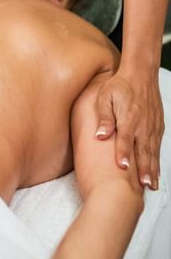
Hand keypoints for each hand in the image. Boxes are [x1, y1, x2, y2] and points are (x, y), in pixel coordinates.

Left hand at [95, 70, 163, 189]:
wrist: (141, 73)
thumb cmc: (120, 85)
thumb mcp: (105, 97)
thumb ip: (104, 117)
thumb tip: (100, 135)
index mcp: (129, 118)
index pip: (125, 139)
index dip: (123, 153)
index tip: (122, 167)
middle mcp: (142, 124)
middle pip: (143, 150)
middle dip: (143, 169)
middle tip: (143, 185)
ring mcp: (152, 126)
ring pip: (152, 151)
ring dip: (152, 168)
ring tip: (151, 184)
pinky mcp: (157, 126)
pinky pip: (157, 146)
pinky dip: (157, 159)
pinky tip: (155, 170)